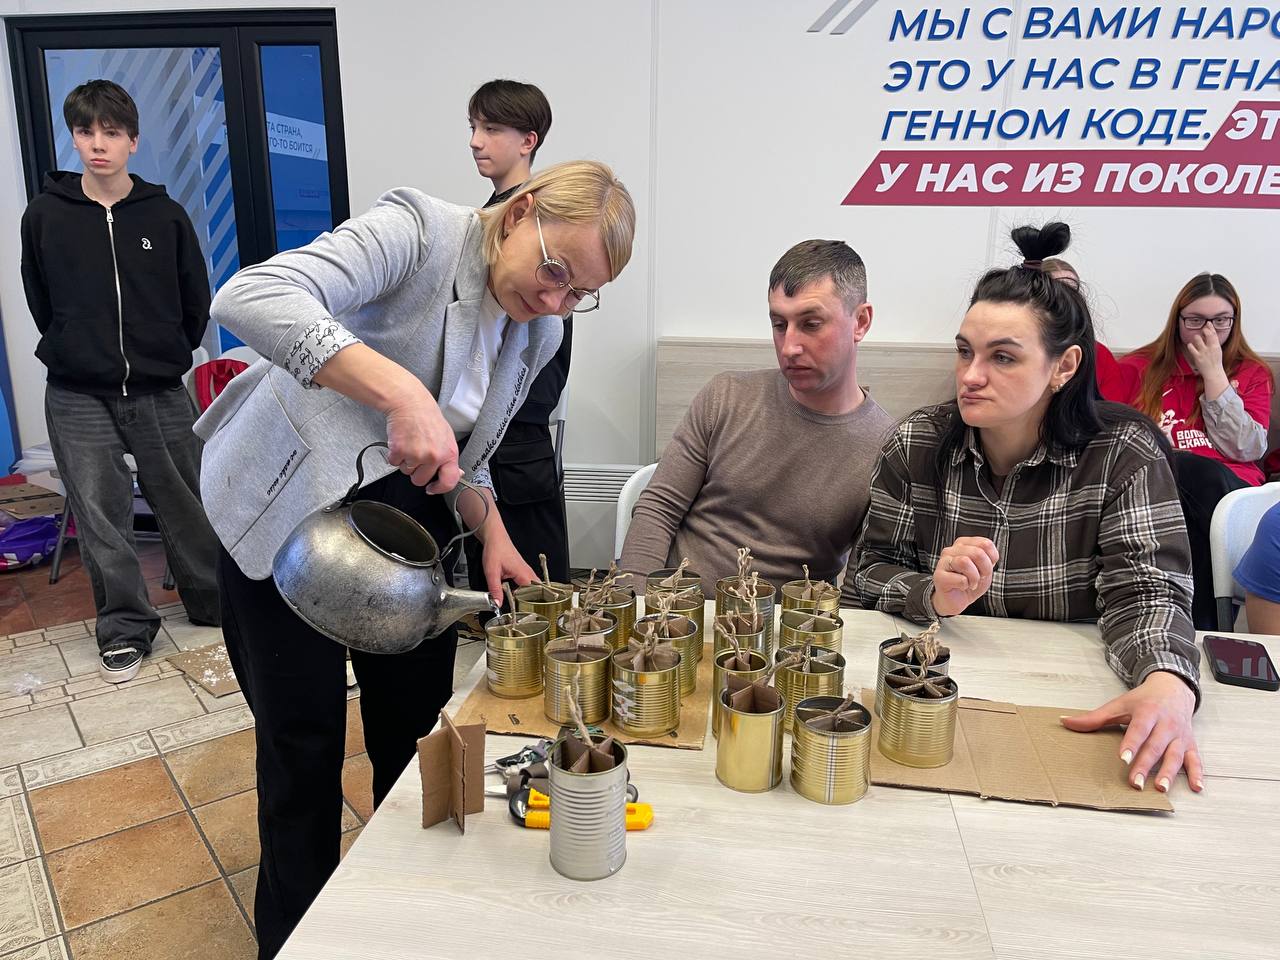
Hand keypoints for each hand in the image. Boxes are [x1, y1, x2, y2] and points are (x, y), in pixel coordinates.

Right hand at [384, 385, 459, 492]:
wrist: (409, 402)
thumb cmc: (427, 416)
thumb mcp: (447, 437)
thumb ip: (449, 457)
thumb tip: (457, 474)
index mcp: (448, 453)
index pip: (449, 481)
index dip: (439, 488)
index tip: (432, 488)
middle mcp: (433, 456)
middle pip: (420, 480)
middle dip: (416, 472)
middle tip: (416, 456)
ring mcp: (415, 455)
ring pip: (406, 472)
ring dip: (406, 462)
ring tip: (410, 444)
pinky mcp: (399, 451)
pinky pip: (394, 463)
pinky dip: (395, 455)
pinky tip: (401, 441)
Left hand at [481, 532, 536, 603]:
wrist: (495, 538)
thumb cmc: (495, 550)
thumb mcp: (491, 572)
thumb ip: (495, 589)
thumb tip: (498, 603)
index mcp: (523, 574)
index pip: (534, 594)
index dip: (529, 604)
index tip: (521, 611)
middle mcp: (528, 573)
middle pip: (536, 592)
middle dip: (531, 602)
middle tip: (522, 610)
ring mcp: (526, 572)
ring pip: (533, 588)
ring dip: (527, 597)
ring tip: (519, 605)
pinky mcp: (522, 571)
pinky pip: (528, 584)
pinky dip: (523, 591)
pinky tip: (516, 595)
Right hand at [930, 537, 998, 616]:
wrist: (956, 601)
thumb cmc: (969, 583)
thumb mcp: (985, 569)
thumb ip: (987, 557)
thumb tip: (988, 555)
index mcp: (963, 544)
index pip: (985, 544)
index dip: (991, 559)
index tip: (985, 567)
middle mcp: (952, 550)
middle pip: (977, 552)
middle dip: (985, 569)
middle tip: (979, 577)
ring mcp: (943, 562)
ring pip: (965, 562)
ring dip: (974, 577)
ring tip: (971, 583)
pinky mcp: (939, 576)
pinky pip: (960, 579)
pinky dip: (965, 586)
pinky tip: (961, 587)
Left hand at [1061, 671, 1202, 793]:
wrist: (1173, 688)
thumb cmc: (1144, 699)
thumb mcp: (1119, 704)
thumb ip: (1094, 717)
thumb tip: (1065, 722)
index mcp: (1147, 713)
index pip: (1138, 730)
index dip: (1131, 744)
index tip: (1123, 758)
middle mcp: (1165, 725)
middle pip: (1155, 747)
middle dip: (1145, 766)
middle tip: (1135, 783)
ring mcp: (1179, 736)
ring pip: (1175, 756)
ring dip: (1170, 773)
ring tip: (1161, 789)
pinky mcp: (1190, 744)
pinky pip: (1196, 760)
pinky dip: (1198, 773)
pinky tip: (1197, 787)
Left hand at [1182, 325, 1225, 382]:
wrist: (1213, 372)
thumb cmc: (1215, 361)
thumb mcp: (1217, 350)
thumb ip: (1213, 342)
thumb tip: (1208, 333)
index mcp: (1217, 346)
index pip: (1214, 334)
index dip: (1211, 327)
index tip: (1208, 323)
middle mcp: (1211, 348)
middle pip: (1207, 334)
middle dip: (1204, 330)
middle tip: (1202, 329)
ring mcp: (1203, 352)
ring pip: (1197, 339)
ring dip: (1196, 337)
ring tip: (1197, 339)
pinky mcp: (1197, 357)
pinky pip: (1191, 347)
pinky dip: (1190, 345)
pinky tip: (1191, 346)